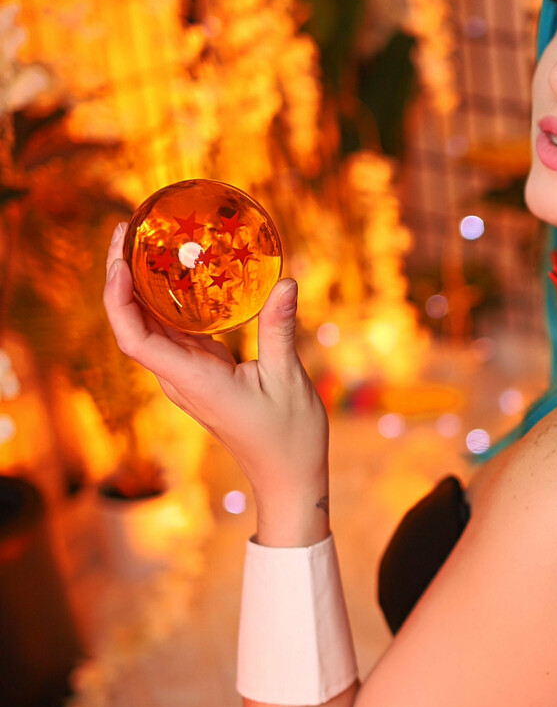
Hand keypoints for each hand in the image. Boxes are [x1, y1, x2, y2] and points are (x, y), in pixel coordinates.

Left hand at [103, 222, 329, 537]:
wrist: (288, 476)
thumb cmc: (288, 437)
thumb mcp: (288, 379)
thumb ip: (279, 330)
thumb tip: (284, 282)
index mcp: (191, 379)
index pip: (133, 338)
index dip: (118, 298)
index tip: (120, 260)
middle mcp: (179, 377)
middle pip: (131, 324)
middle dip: (121, 277)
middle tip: (127, 229)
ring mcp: (186, 376)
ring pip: (148, 327)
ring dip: (139, 286)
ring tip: (145, 241)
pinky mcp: (200, 374)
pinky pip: (172, 333)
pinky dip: (167, 301)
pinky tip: (178, 274)